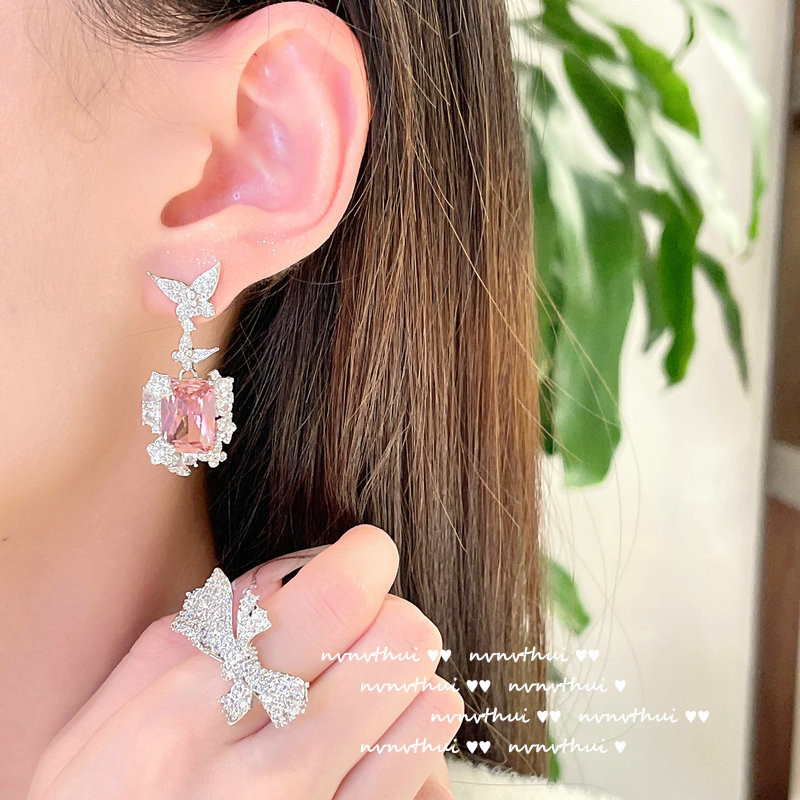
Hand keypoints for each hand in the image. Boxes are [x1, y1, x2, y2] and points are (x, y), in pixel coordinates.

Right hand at [28, 526, 462, 798]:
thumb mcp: (98, 729)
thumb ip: (190, 636)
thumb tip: (285, 575)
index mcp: (191, 722)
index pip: (332, 602)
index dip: (364, 559)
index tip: (362, 555)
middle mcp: (271, 780)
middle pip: (402, 642)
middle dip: (383, 617)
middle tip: (348, 631)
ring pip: (431, 706)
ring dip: (401, 685)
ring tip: (352, 696)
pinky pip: (429, 778)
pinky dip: (407, 750)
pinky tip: (362, 754)